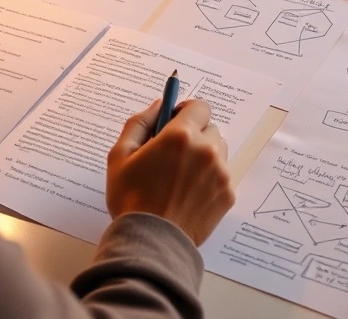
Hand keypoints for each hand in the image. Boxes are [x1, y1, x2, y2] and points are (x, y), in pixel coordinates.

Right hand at [106, 99, 233, 245]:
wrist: (150, 242)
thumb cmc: (131, 199)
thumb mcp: (120, 156)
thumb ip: (139, 123)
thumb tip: (159, 105)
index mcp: (180, 136)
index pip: (199, 106)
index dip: (186, 111)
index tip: (175, 122)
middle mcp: (206, 150)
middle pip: (210, 128)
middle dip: (194, 135)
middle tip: (173, 155)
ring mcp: (220, 173)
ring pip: (219, 151)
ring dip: (204, 156)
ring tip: (181, 177)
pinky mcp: (227, 194)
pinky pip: (221, 176)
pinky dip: (208, 179)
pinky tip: (188, 194)